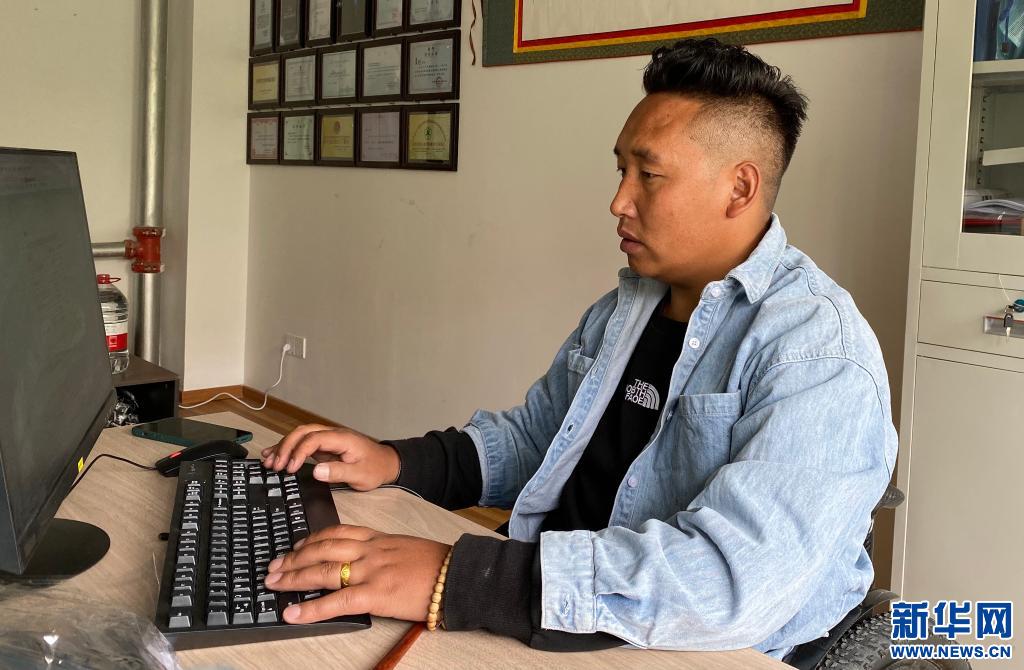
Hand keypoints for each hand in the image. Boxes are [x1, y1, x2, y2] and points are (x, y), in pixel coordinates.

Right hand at [261, 424, 399, 490]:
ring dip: (283, 447)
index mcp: (342, 439)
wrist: (386, 463)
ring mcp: (327, 439)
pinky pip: (302, 443)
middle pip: (303, 432)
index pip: (314, 439)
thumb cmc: (375, 469)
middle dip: (286, 447)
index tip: (290, 468)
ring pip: (300, 436)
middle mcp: (332, 435)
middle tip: (274, 466)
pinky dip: (288, 449)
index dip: (299, 451)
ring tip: (268, 462)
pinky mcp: (324, 446)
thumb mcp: (361, 475)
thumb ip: (339, 472)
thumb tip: (317, 471)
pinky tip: (273, 455)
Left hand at [264, 525, 451, 622]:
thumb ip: (383, 551)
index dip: (310, 540)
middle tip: (273, 567)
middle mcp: (370, 550)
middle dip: (293, 558)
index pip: (336, 533)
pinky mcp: (375, 594)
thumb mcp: (406, 548)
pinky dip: (310, 608)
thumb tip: (365, 562)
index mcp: (378, 538)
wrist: (458, 574)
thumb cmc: (437, 564)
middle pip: (322, 548)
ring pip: (323, 570)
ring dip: (294, 577)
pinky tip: (293, 614)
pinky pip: (336, 600)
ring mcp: (370, 571)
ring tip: (275, 584)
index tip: (294, 547)